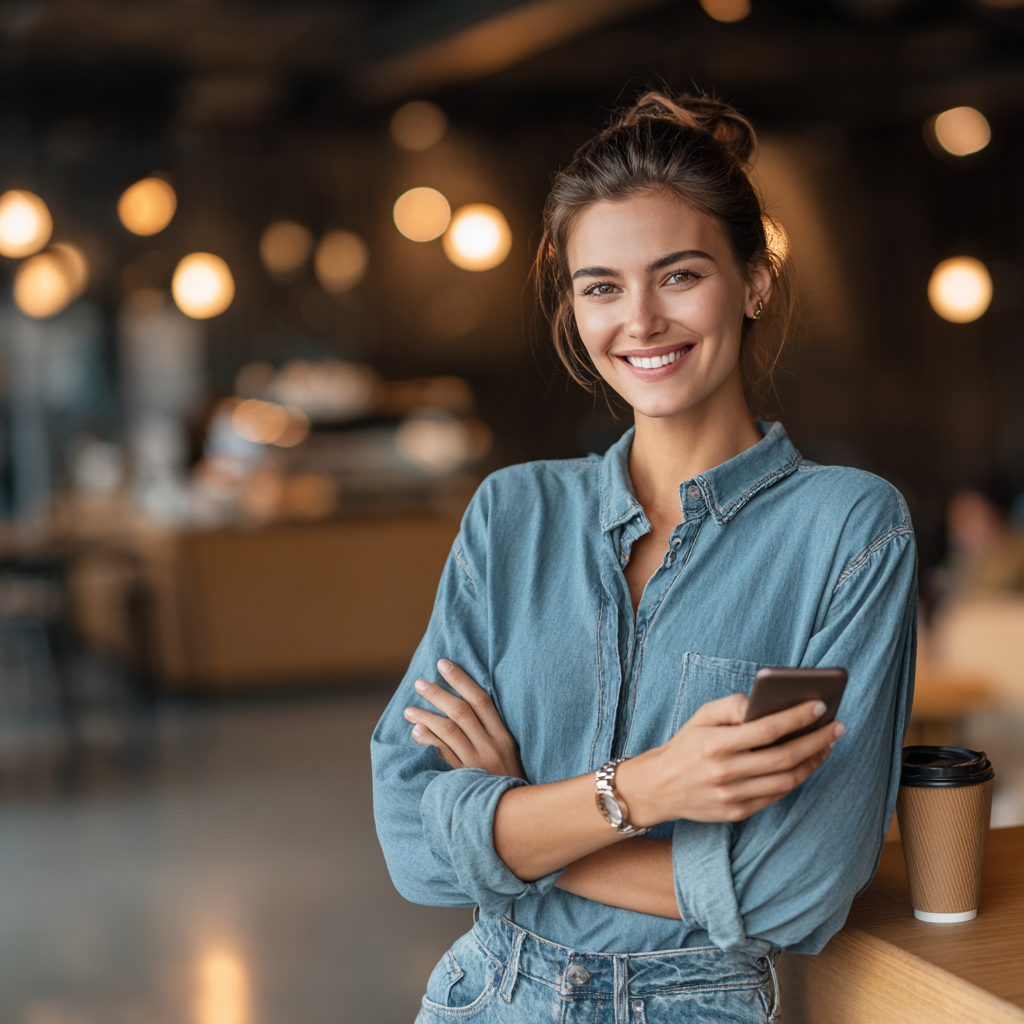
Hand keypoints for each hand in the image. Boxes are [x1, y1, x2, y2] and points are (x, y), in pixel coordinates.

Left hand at [404, 660, 525, 779]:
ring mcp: (478, 762)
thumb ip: (488, 733)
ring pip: (449, 730)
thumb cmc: (510, 782)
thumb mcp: (507, 754)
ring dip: (426, 716)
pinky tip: (416, 731)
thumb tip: (460, 709)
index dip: (461, 679)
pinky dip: (429, 740)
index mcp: (504, 736)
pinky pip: (444, 754)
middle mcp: (492, 745)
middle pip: (461, 711)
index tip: (444, 664)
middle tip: (419, 683)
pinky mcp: (466, 778)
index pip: (482, 699)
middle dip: (438, 693)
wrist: (517, 816)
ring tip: (409, 709)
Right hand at [617, 694, 843, 828]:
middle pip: (784, 757)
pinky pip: (776, 796)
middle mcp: (725, 772)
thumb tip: (764, 703)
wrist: (659, 787)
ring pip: (786, 780)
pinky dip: (796, 779)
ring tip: (827, 745)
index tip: (820, 707)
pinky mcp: (737, 812)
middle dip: (816, 740)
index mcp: (715, 744)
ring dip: (812, 762)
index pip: (766, 730)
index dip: (797, 718)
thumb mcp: (701, 716)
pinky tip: (807, 764)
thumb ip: (732, 705)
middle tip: (837, 727)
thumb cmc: (686, 745)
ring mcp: (733, 796)